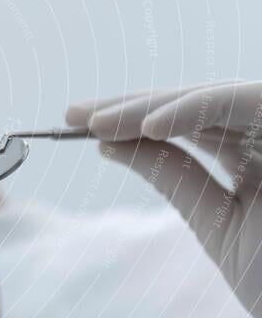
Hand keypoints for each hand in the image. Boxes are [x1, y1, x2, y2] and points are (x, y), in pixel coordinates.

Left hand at [66, 80, 261, 317]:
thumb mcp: (215, 221)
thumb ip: (171, 175)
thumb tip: (108, 143)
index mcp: (257, 155)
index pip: (187, 126)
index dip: (133, 120)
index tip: (79, 125)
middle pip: (193, 104)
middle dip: (130, 106)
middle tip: (73, 113)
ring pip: (212, 97)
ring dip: (150, 106)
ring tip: (93, 121)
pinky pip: (243, 104)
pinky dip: (194, 110)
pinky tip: (144, 127)